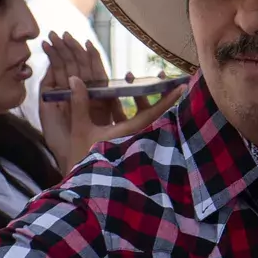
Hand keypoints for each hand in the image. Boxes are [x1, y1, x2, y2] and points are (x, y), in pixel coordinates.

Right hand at [38, 32, 181, 169]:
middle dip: (152, 91)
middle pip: (150, 111)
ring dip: (135, 97)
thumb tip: (74, 79)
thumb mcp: (80, 129)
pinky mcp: (123, 144)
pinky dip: (124, 109)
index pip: (153, 113)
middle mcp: (135, 136)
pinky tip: (113, 98)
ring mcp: (130, 141)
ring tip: (128, 77)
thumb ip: (80, 104)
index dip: (168, 99)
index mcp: (130, 133)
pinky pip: (129, 122)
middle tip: (157, 73)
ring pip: (139, 115)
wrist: (82, 184)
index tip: (182, 87)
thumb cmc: (82, 158)